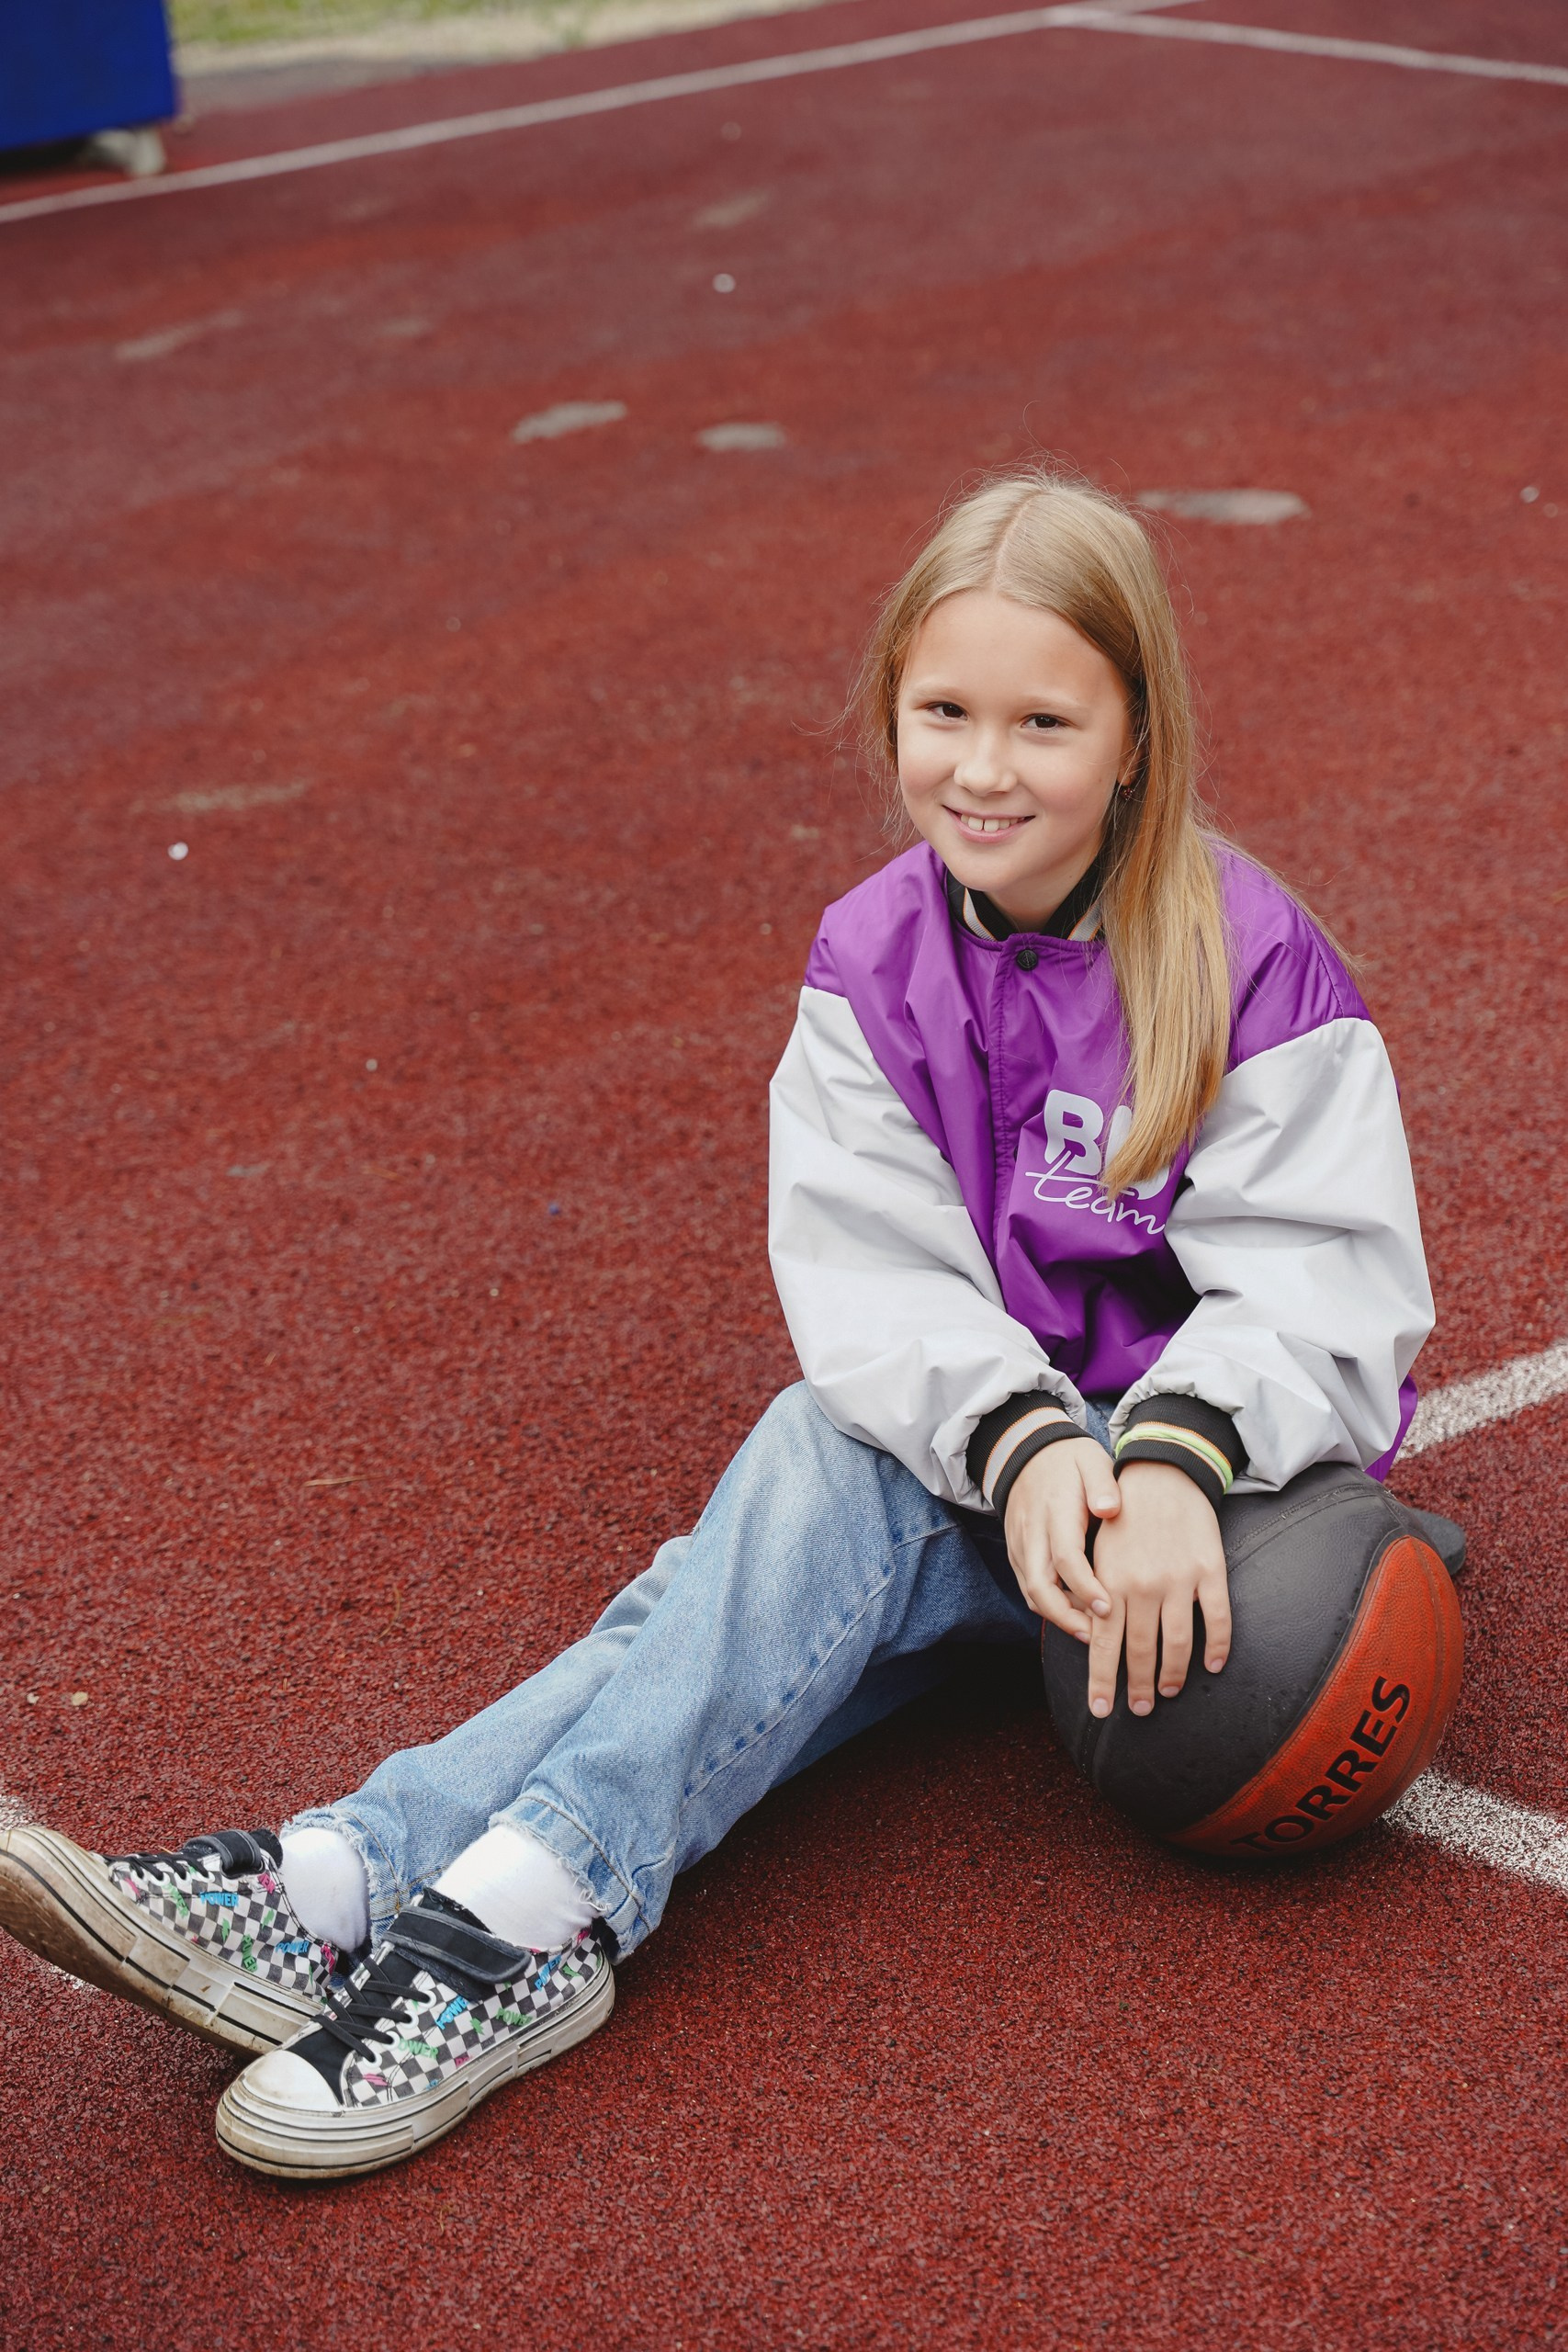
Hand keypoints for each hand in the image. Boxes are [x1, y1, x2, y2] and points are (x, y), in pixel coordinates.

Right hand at [1003, 1437, 1120, 1642]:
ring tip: (1090, 1634)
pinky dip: (1048, 1606)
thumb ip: (1103, 1483)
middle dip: (1066, 1617)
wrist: (1024, 1451)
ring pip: (1031, 1592)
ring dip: (1058, 1617)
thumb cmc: (1067, 1460)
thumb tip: (1110, 1509)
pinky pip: (1028, 1586)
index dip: (1085, 1588)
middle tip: (1097, 1636)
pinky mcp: (1016, 1552)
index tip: (1108, 1608)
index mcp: (1054, 1512)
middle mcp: (1032, 1533)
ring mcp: (1020, 1544)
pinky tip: (1074, 1616)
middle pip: (1040, 1586)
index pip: (1065, 1558)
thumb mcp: (1090, 1460)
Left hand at [1087, 1461, 1230, 1719]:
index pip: (1104, 1643)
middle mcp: (1143, 1585)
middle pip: (1140, 1649)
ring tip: (1168, 1692)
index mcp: (1110, 1581)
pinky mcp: (1210, 1570)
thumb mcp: (1098, 1551)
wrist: (1162, 1472)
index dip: (1102, 1680)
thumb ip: (1096, 1593)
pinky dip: (1217, 1646)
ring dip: (1173, 1674)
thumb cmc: (1124, 1515)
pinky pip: (1217, 1618)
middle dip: (1137, 1685)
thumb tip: (1092, 1636)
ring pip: (1178, 1642)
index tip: (1100, 1710)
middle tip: (1138, 1709)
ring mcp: (1179, 1579)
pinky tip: (1212, 1665)